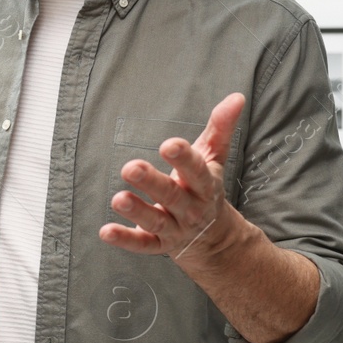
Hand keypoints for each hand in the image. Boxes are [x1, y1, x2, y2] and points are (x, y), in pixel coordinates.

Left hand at [100, 92, 247, 266]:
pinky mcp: (159, 245)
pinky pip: (142, 244)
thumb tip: (236, 97)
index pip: (196, 171)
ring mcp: (175, 229)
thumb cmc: (205, 188)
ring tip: (118, 199)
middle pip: (171, 195)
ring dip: (137, 211)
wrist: (214, 238)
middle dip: (151, 182)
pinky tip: (105, 231)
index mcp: (204, 185)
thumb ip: (220, 128)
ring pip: (155, 221)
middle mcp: (190, 208)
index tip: (169, 145)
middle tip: (130, 168)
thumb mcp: (215, 157)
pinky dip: (124, 239)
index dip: (184, 158)